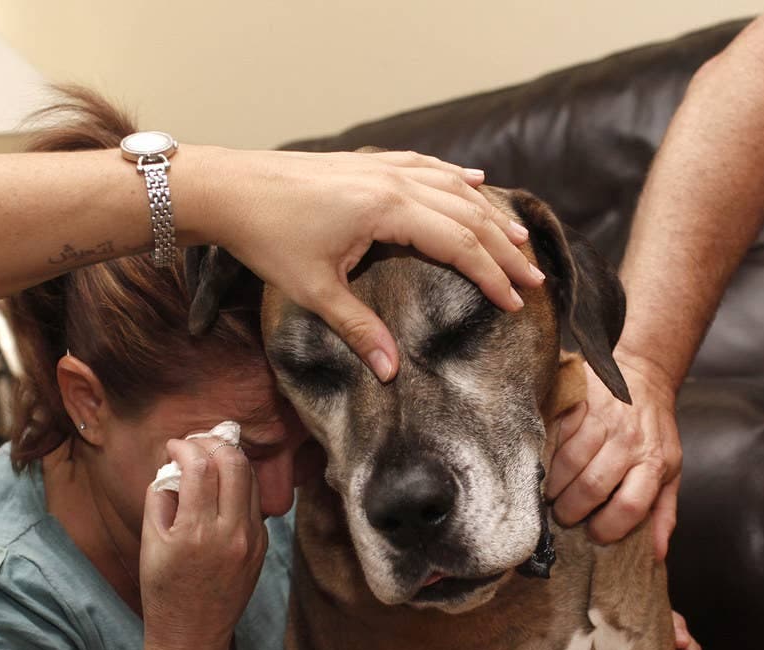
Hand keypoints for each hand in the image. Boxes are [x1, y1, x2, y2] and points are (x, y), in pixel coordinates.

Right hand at [138, 439, 265, 649]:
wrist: (192, 636)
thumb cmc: (164, 591)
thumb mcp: (150, 543)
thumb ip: (161, 498)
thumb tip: (176, 466)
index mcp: (196, 532)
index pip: (201, 466)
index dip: (185, 446)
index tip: (173, 446)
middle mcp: (231, 532)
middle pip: (234, 463)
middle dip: (213, 443)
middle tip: (196, 443)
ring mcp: (252, 539)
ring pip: (250, 479)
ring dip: (230, 461)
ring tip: (209, 459)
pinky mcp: (262, 546)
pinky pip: (254, 503)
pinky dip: (238, 487)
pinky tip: (221, 489)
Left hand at [201, 148, 543, 380]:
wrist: (227, 188)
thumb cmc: (267, 238)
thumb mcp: (314, 291)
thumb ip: (358, 329)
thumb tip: (392, 373)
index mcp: (387, 210)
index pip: (459, 243)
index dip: (492, 274)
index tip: (516, 301)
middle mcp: (392, 182)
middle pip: (467, 214)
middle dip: (505, 247)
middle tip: (536, 276)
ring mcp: (380, 167)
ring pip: (452, 185)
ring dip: (489, 211)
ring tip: (519, 236)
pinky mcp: (365, 163)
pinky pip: (425, 166)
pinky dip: (455, 176)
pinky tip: (475, 180)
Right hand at [546, 354, 681, 557]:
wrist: (645, 380)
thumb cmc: (654, 434)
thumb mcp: (669, 474)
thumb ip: (662, 514)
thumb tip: (657, 555)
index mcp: (654, 463)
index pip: (629, 507)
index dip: (606, 528)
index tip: (593, 533)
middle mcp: (630, 441)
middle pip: (592, 487)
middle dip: (570, 511)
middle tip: (564, 515)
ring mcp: (604, 419)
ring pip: (568, 463)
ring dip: (554, 486)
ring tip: (553, 493)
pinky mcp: (582, 401)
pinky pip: (556, 435)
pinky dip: (547, 454)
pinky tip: (549, 463)